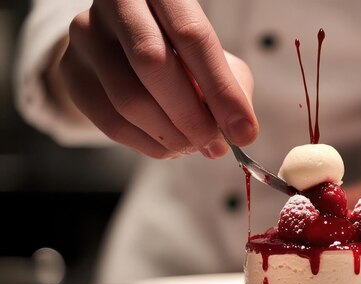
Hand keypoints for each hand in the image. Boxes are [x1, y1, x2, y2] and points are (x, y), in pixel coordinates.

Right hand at [59, 0, 257, 158]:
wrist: (125, 43)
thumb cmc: (180, 51)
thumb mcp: (213, 56)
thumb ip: (230, 86)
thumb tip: (238, 131)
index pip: (192, 37)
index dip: (221, 91)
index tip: (242, 131)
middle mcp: (117, 4)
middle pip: (152, 63)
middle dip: (191, 115)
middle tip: (213, 144)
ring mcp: (87, 36)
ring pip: (129, 99)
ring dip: (170, 135)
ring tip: (193, 145)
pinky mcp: (71, 71)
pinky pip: (109, 122)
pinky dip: (146, 144)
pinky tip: (167, 146)